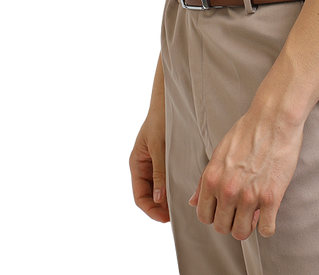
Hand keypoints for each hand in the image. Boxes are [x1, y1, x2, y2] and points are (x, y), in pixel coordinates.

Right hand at [128, 102, 169, 225]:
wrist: (169, 100)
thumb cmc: (160, 119)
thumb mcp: (158, 146)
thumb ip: (158, 171)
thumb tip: (157, 198)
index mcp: (137, 164)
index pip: (139, 196)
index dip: (150, 209)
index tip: (165, 218)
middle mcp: (144, 166)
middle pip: (149, 195)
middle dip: (160, 207)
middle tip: (175, 216)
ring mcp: (154, 163)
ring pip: (158, 188)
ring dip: (167, 198)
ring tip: (179, 207)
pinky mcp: (165, 159)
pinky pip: (167, 178)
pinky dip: (172, 186)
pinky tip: (182, 191)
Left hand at [189, 105, 303, 240]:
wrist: (274, 118)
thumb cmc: (247, 131)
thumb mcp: (219, 152)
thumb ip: (205, 179)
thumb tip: (193, 202)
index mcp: (212, 178)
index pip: (204, 216)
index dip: (214, 215)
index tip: (225, 209)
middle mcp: (228, 190)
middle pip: (222, 228)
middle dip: (231, 222)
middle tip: (241, 210)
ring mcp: (249, 195)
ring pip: (242, 232)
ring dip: (248, 226)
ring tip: (255, 212)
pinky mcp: (271, 197)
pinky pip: (266, 230)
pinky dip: (267, 226)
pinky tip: (269, 212)